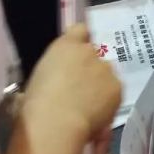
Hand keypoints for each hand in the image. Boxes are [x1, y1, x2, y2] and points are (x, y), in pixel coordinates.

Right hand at [23, 25, 121, 147]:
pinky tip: (96, 116)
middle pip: (94, 56)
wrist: (56, 124)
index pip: (80, 30)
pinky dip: (108, 102)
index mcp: (65, 46)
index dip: (79, 42)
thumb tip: (51, 83)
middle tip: (79, 91)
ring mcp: (106, 68)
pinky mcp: (118, 87)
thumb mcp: (36, 81)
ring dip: (100, 86)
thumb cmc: (35, 105)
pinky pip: (114, 93)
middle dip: (89, 70)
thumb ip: (50, 74)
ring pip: (106, 75)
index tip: (76, 56)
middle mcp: (89, 51)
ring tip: (88, 108)